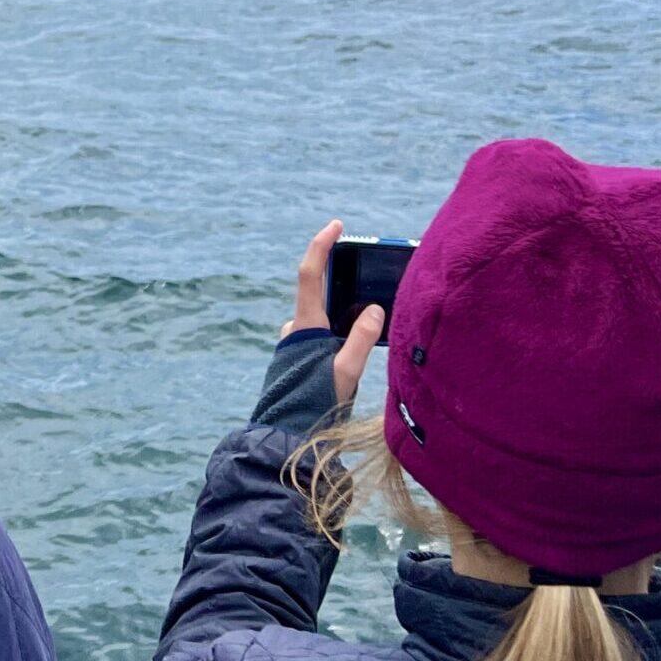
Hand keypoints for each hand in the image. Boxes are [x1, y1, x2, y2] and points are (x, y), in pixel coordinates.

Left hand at [286, 219, 385, 410]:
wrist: (286, 434)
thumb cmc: (314, 405)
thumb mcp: (345, 372)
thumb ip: (359, 340)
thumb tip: (374, 309)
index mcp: (305, 325)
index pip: (309, 274)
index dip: (322, 246)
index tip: (336, 226)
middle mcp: (296, 329)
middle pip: (321, 293)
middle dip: (345, 285)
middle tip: (371, 285)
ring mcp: (296, 342)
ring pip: (324, 317)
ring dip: (345, 314)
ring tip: (374, 326)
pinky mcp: (299, 357)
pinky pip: (322, 334)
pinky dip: (339, 332)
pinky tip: (359, 348)